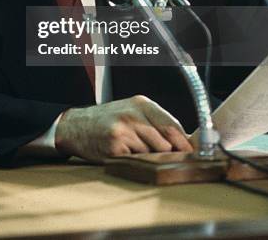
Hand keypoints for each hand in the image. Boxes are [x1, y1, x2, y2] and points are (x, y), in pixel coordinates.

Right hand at [55, 95, 192, 161]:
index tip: (192, 154)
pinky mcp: (114, 148)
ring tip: (135, 152)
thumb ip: (156, 122)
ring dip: (149, 159)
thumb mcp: (132, 111)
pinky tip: (124, 155)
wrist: (76, 126)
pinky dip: (134, 163)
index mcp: (141, 103)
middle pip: (166, 143)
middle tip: (163, 158)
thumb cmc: (109, 120)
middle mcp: (132, 114)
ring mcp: (123, 131)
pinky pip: (136, 162)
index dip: (184, 143)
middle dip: (167, 154)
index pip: (172, 126)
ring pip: (152, 154)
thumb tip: (185, 143)